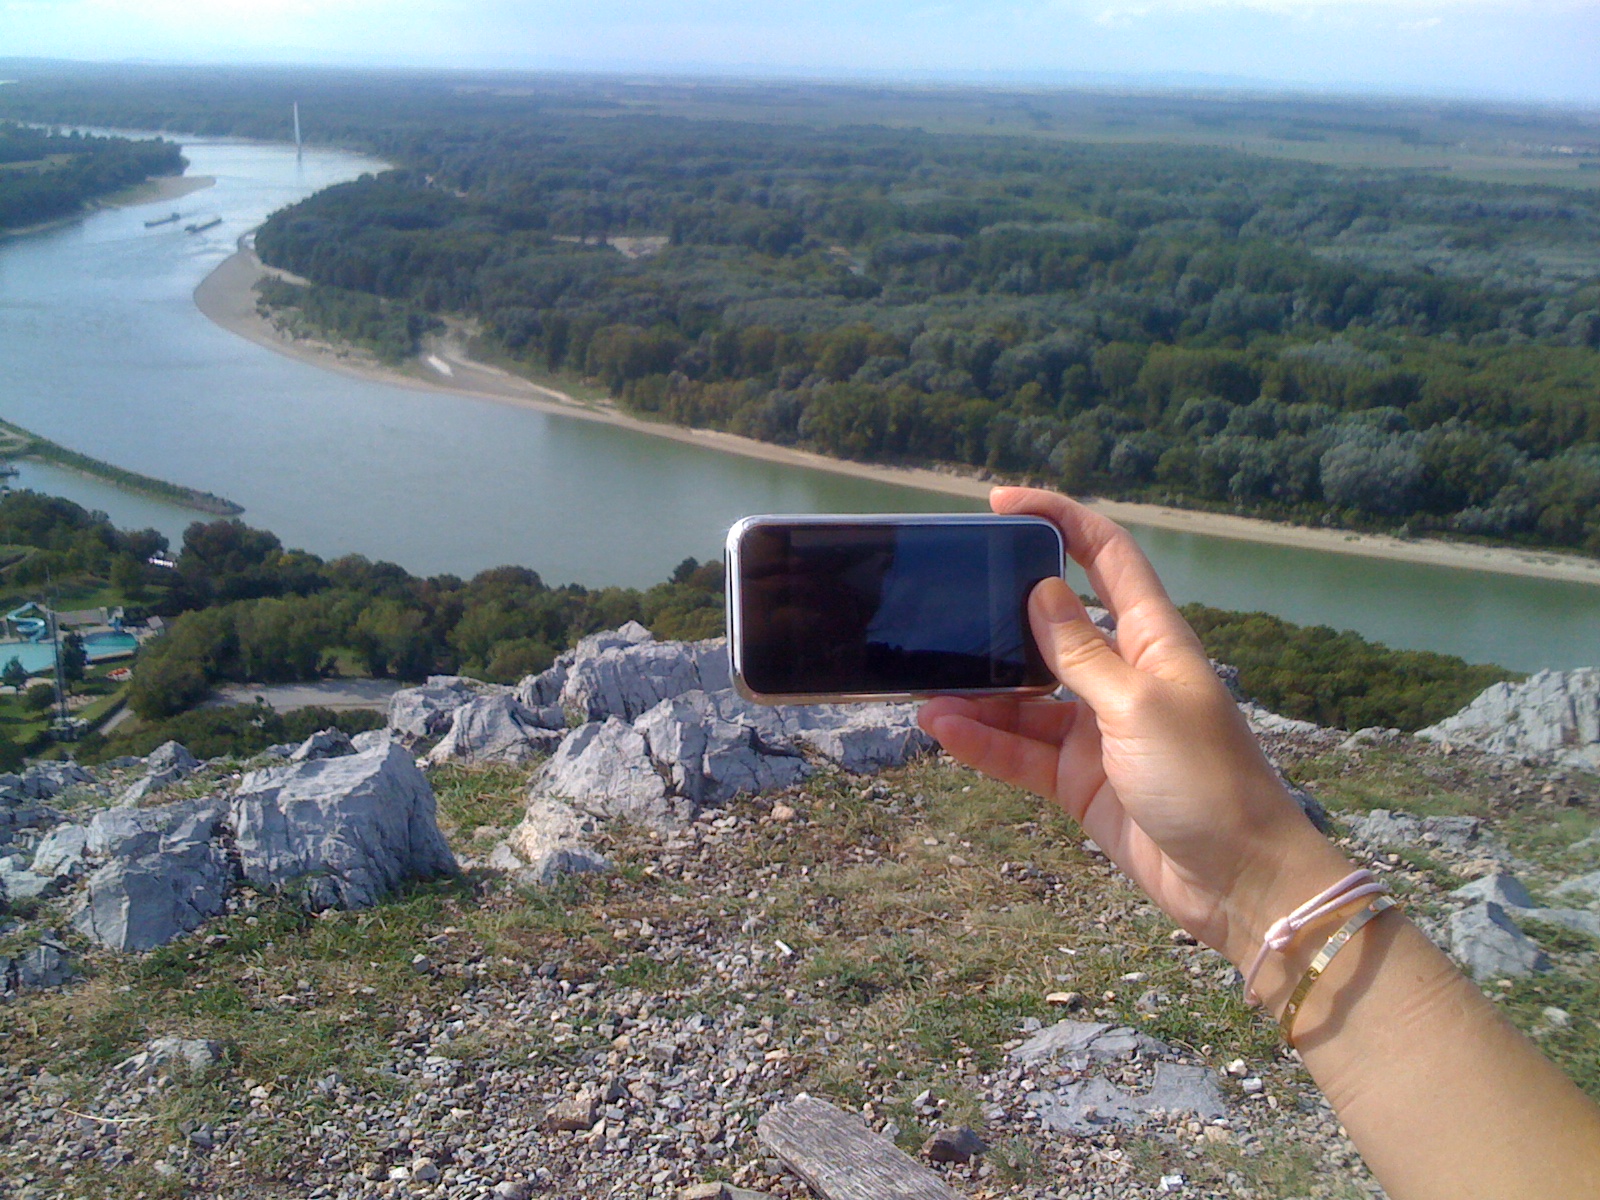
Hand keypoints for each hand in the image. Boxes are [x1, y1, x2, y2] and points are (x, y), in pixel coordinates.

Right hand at [918, 487, 1351, 979]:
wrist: (1239, 883)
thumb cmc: (1207, 781)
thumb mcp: (1139, 706)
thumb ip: (1084, 653)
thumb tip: (1040, 590)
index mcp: (1154, 641)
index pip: (1107, 559)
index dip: (1061, 521)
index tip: (1004, 503)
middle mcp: (1123, 676)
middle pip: (1053, 627)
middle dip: (1001, 610)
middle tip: (944, 599)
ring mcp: (1098, 730)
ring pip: (1025, 695)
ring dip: (978, 690)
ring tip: (923, 680)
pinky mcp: (1079, 780)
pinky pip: (1020, 750)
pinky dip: (983, 741)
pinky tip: (941, 728)